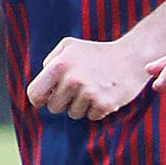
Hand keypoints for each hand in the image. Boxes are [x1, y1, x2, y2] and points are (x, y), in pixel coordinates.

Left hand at [27, 37, 151, 120]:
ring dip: (82, 106)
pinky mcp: (104, 104)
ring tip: (94, 89)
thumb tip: (42, 83)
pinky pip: (91, 117)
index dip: (41, 99)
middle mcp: (72, 79)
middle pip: (54, 107)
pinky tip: (105, 95)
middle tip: (80, 88)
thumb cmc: (96, 53)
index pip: (34, 94)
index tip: (49, 97)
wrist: (131, 57)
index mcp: (59, 65)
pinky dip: (97, 110)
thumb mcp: (69, 47)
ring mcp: (89, 93)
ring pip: (73, 114)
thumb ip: (51, 61)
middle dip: (64, 102)